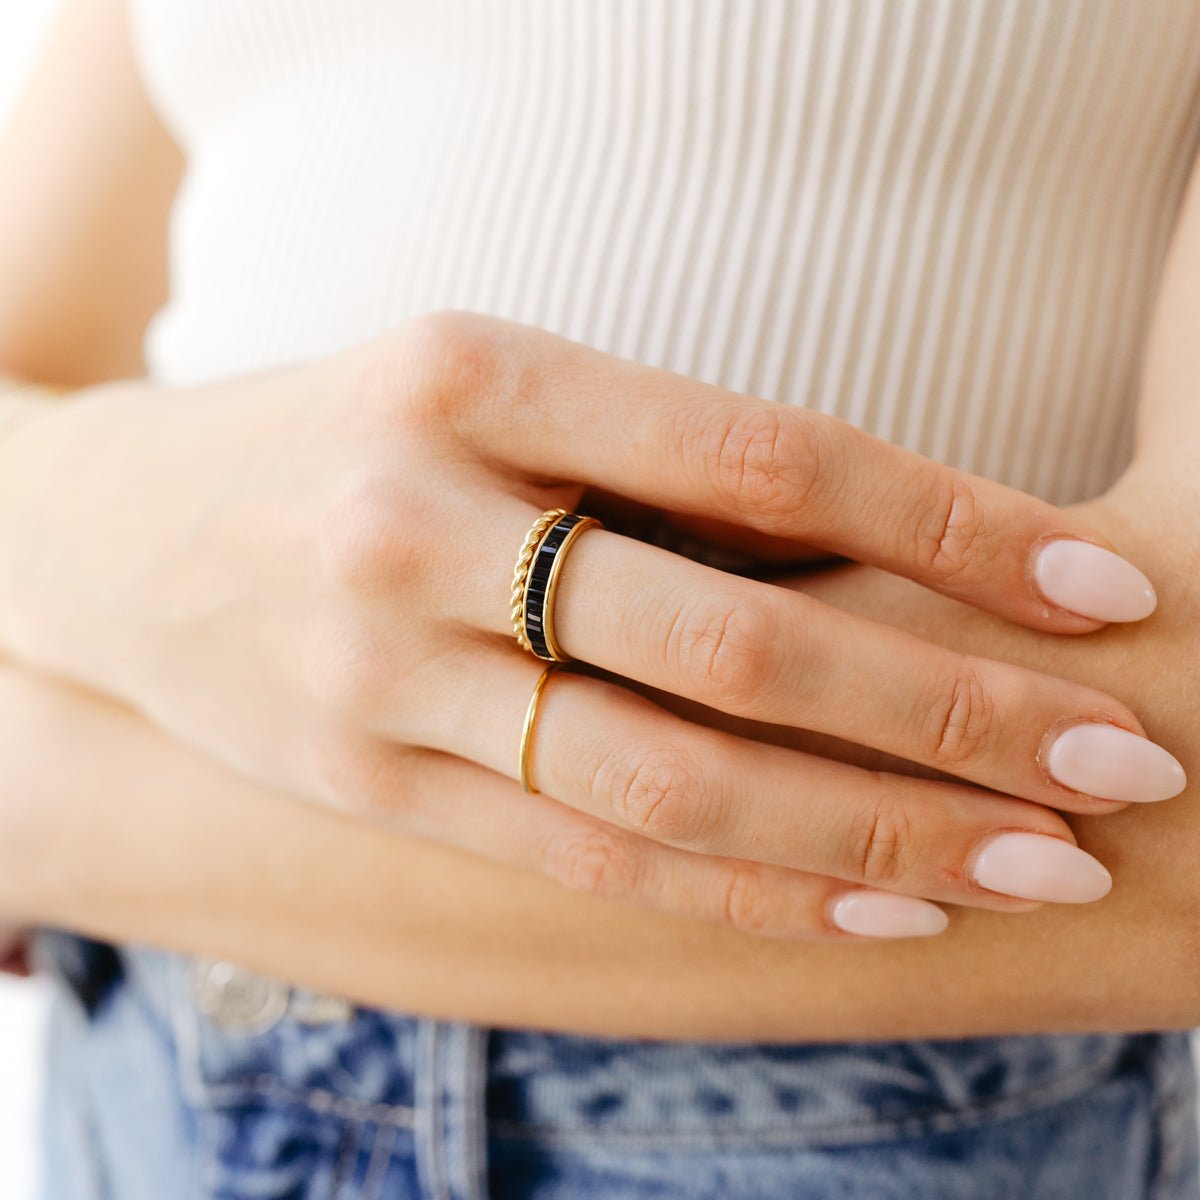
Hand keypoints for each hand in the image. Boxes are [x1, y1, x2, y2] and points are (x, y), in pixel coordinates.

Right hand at [0, 312, 1183, 938]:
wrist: (108, 533)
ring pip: (673, 781)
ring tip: (1037, 860)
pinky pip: (587, 859)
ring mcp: (375, 673)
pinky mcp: (360, 787)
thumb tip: (890, 548)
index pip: (763, 455)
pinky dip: (749, 891)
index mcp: (469, 372)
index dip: (949, 527)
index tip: (1094, 588)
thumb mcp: (482, 388)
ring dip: (879, 833)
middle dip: (954, 709)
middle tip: (1121, 758)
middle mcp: (416, 522)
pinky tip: (881, 912)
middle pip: (740, 639)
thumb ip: (657, 466)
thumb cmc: (339, 434)